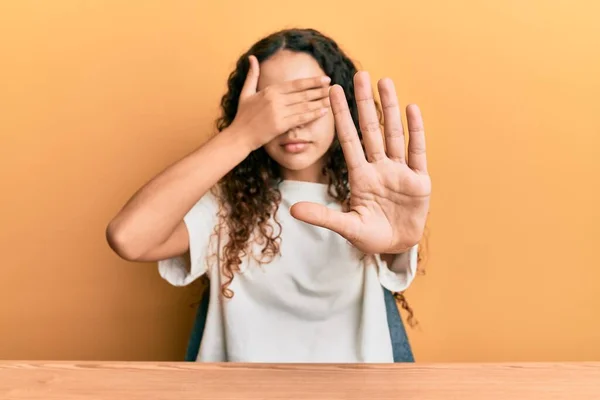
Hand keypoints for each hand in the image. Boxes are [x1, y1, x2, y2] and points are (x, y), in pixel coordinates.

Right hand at [230, 55, 331, 150]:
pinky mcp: (280, 125)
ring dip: (320, 102)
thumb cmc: (243, 116)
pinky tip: (324, 111)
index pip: (296, 84)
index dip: (312, 81)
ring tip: (332, 99)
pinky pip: (301, 118)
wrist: (239, 136)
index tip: (325, 78)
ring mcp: (278, 112)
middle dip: (320, 90)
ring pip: (304, 105)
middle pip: (303, 93)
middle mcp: (275, 99)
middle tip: (334, 87)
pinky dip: (314, 114)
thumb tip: (252, 57)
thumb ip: (252, 75)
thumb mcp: (246, 92)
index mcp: (270, 90)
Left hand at [291, 71, 430, 253]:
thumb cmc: (370, 236)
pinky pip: (417, 150)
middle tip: (360, 74)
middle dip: (364, 103)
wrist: (397, 246)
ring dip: (390, 108)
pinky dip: (416, 130)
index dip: (341, 116)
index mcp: (360, 177)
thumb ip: (322, 216)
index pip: (348, 140)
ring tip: (385, 81)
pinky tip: (412, 108)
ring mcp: (399, 171)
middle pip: (370, 130)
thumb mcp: (346, 227)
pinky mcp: (419, 180)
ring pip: (394, 133)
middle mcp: (379, 168)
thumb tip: (292, 211)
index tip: (332, 92)